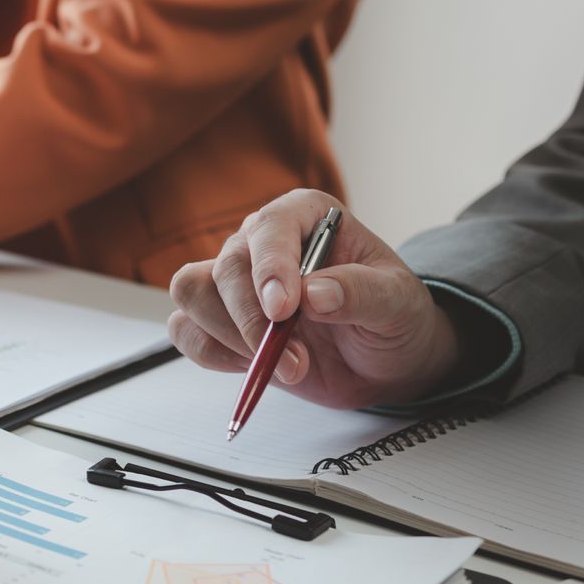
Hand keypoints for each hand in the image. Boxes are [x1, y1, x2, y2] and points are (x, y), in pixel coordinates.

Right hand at [166, 189, 462, 409]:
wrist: (384, 359)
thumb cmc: (394, 317)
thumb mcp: (397, 303)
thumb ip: (361, 292)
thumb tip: (315, 294)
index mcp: (306, 216)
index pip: (269, 228)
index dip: (269, 267)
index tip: (282, 311)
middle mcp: (263, 242)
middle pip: (225, 267)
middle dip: (252, 320)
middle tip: (296, 361)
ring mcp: (236, 281)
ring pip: (193, 292)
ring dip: (230, 337)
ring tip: (285, 367)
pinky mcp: (220, 320)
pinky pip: (186, 329)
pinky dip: (212, 353)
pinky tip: (255, 367)